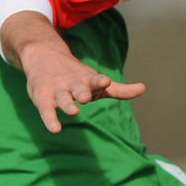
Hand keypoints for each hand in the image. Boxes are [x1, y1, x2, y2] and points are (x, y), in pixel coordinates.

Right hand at [14, 28, 144, 132]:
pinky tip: (55, 129)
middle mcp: (73, 84)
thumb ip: (119, 89)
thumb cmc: (75, 75)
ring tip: (73, 111)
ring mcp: (57, 90)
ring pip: (62, 98)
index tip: (106, 81)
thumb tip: (144, 88)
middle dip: (82, 92)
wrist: (44, 56)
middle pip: (79, 88)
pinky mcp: (42, 97)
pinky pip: (46, 110)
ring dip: (67, 103)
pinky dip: (50, 119)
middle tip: (86, 97)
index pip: (95, 80)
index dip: (100, 81)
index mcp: (87, 80)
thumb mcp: (96, 81)